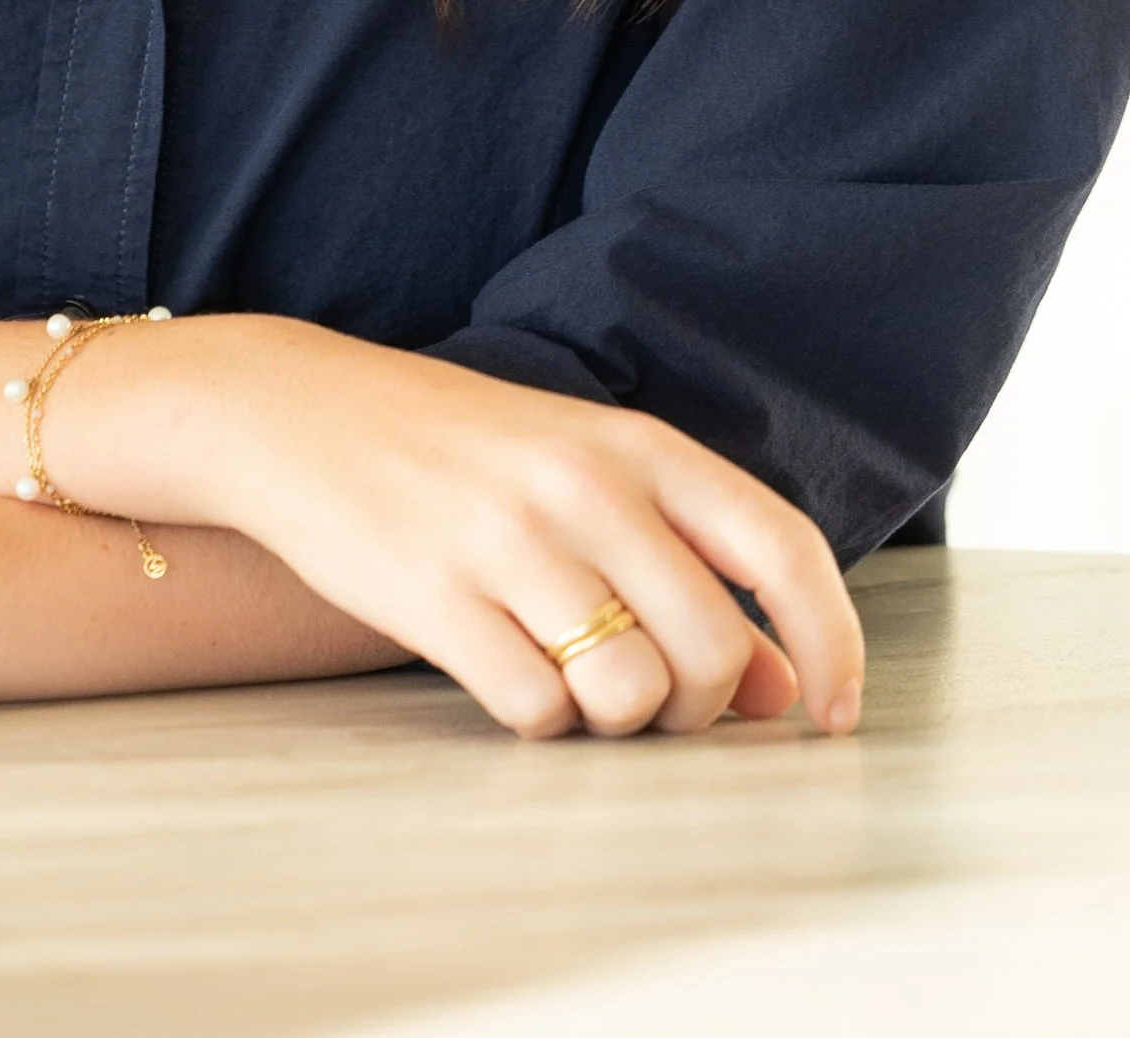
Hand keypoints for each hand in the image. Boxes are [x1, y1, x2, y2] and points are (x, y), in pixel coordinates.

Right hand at [94, 320, 863, 743]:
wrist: (296, 410)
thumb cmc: (460, 450)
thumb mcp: (587, 474)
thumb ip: (689, 563)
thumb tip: (786, 689)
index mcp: (637, 443)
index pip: (782, 549)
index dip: (832, 644)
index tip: (832, 716)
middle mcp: (585, 483)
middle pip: (714, 651)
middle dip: (699, 708)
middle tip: (654, 699)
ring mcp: (508, 539)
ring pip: (630, 695)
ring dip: (613, 720)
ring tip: (569, 674)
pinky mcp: (435, 595)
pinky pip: (536, 711)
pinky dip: (535, 717)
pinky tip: (503, 667)